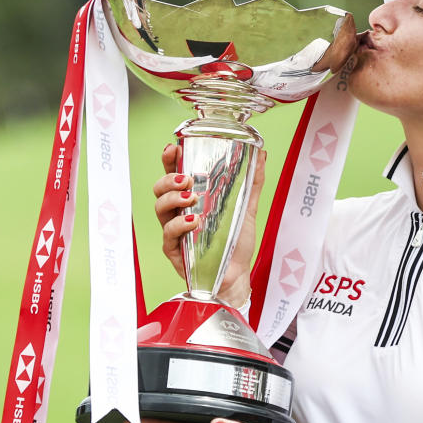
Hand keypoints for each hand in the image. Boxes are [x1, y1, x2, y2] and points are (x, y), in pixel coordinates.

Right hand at [153, 143, 266, 305]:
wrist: (237, 274)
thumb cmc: (235, 242)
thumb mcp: (246, 208)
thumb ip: (252, 183)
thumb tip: (262, 155)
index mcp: (191, 199)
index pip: (174, 175)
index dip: (170, 160)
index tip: (173, 148)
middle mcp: (178, 213)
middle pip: (160, 189)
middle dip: (169, 179)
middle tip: (187, 179)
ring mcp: (174, 231)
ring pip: (160, 208)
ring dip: (173, 199)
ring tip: (191, 197)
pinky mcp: (175, 251)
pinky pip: (168, 234)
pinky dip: (179, 225)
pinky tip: (194, 222)